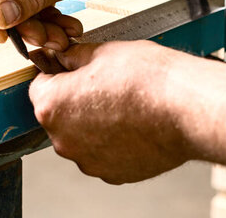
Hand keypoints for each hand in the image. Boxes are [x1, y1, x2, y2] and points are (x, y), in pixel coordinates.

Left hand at [29, 41, 193, 183]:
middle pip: (58, 115)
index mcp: (52, 106)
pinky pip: (102, 153)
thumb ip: (73, 56)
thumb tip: (63, 57)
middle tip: (103, 85)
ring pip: (80, 136)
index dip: (56, 74)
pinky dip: (112, 141)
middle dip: (74, 100)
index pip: (39, 86)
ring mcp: (87, 160)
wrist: (186, 108)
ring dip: (92, 123)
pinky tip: (133, 123)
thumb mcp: (101, 51)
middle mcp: (62, 140)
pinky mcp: (112, 173)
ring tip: (123, 105)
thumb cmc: (146, 77)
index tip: (72, 70)